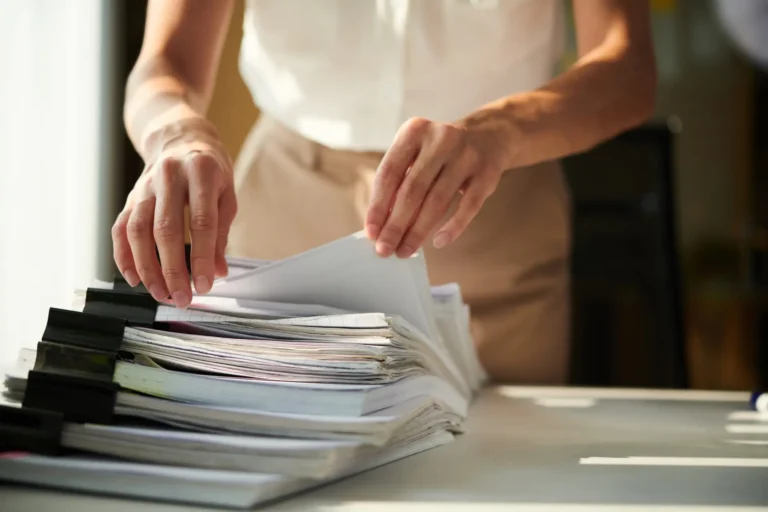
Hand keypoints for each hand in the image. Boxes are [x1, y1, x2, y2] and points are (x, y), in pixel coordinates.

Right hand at [112, 118, 236, 307]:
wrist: (181, 140)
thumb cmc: (209, 172)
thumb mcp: (227, 195)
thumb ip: (221, 234)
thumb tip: (218, 271)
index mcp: (201, 173)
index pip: (201, 222)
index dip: (202, 257)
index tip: (205, 284)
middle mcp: (169, 177)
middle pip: (166, 229)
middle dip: (172, 269)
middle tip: (181, 297)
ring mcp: (145, 186)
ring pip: (138, 231)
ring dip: (147, 268)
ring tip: (161, 293)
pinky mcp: (130, 197)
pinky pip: (120, 229)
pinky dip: (124, 256)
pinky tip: (135, 278)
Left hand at [364, 115, 511, 257]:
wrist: (490, 135)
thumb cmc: (441, 152)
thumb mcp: (417, 153)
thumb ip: (399, 181)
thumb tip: (381, 225)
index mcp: (415, 131)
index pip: (389, 173)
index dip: (378, 206)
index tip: (371, 233)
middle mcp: (441, 139)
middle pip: (412, 191)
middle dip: (395, 225)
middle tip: (385, 249)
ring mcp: (466, 156)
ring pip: (437, 202)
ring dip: (418, 231)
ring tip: (405, 250)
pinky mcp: (487, 173)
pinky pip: (468, 206)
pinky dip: (453, 227)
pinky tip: (439, 243)